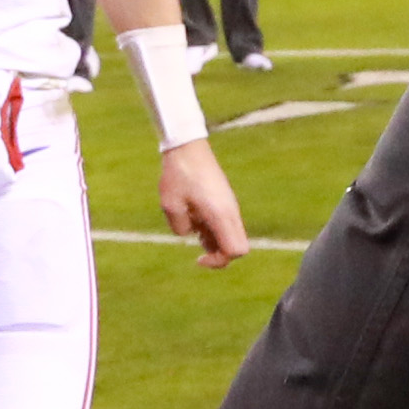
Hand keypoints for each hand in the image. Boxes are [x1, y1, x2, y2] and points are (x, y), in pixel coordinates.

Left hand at [153, 136, 250, 261]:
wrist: (187, 146)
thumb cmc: (178, 174)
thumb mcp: (170, 206)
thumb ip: (180, 227)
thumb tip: (191, 233)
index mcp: (221, 214)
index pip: (235, 251)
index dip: (218, 261)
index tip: (198, 257)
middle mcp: (231, 211)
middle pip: (238, 247)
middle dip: (218, 255)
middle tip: (197, 247)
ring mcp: (230, 205)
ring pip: (232, 236)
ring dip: (214, 240)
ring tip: (192, 226)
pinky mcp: (225, 200)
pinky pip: (225, 224)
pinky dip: (213, 229)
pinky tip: (194, 217)